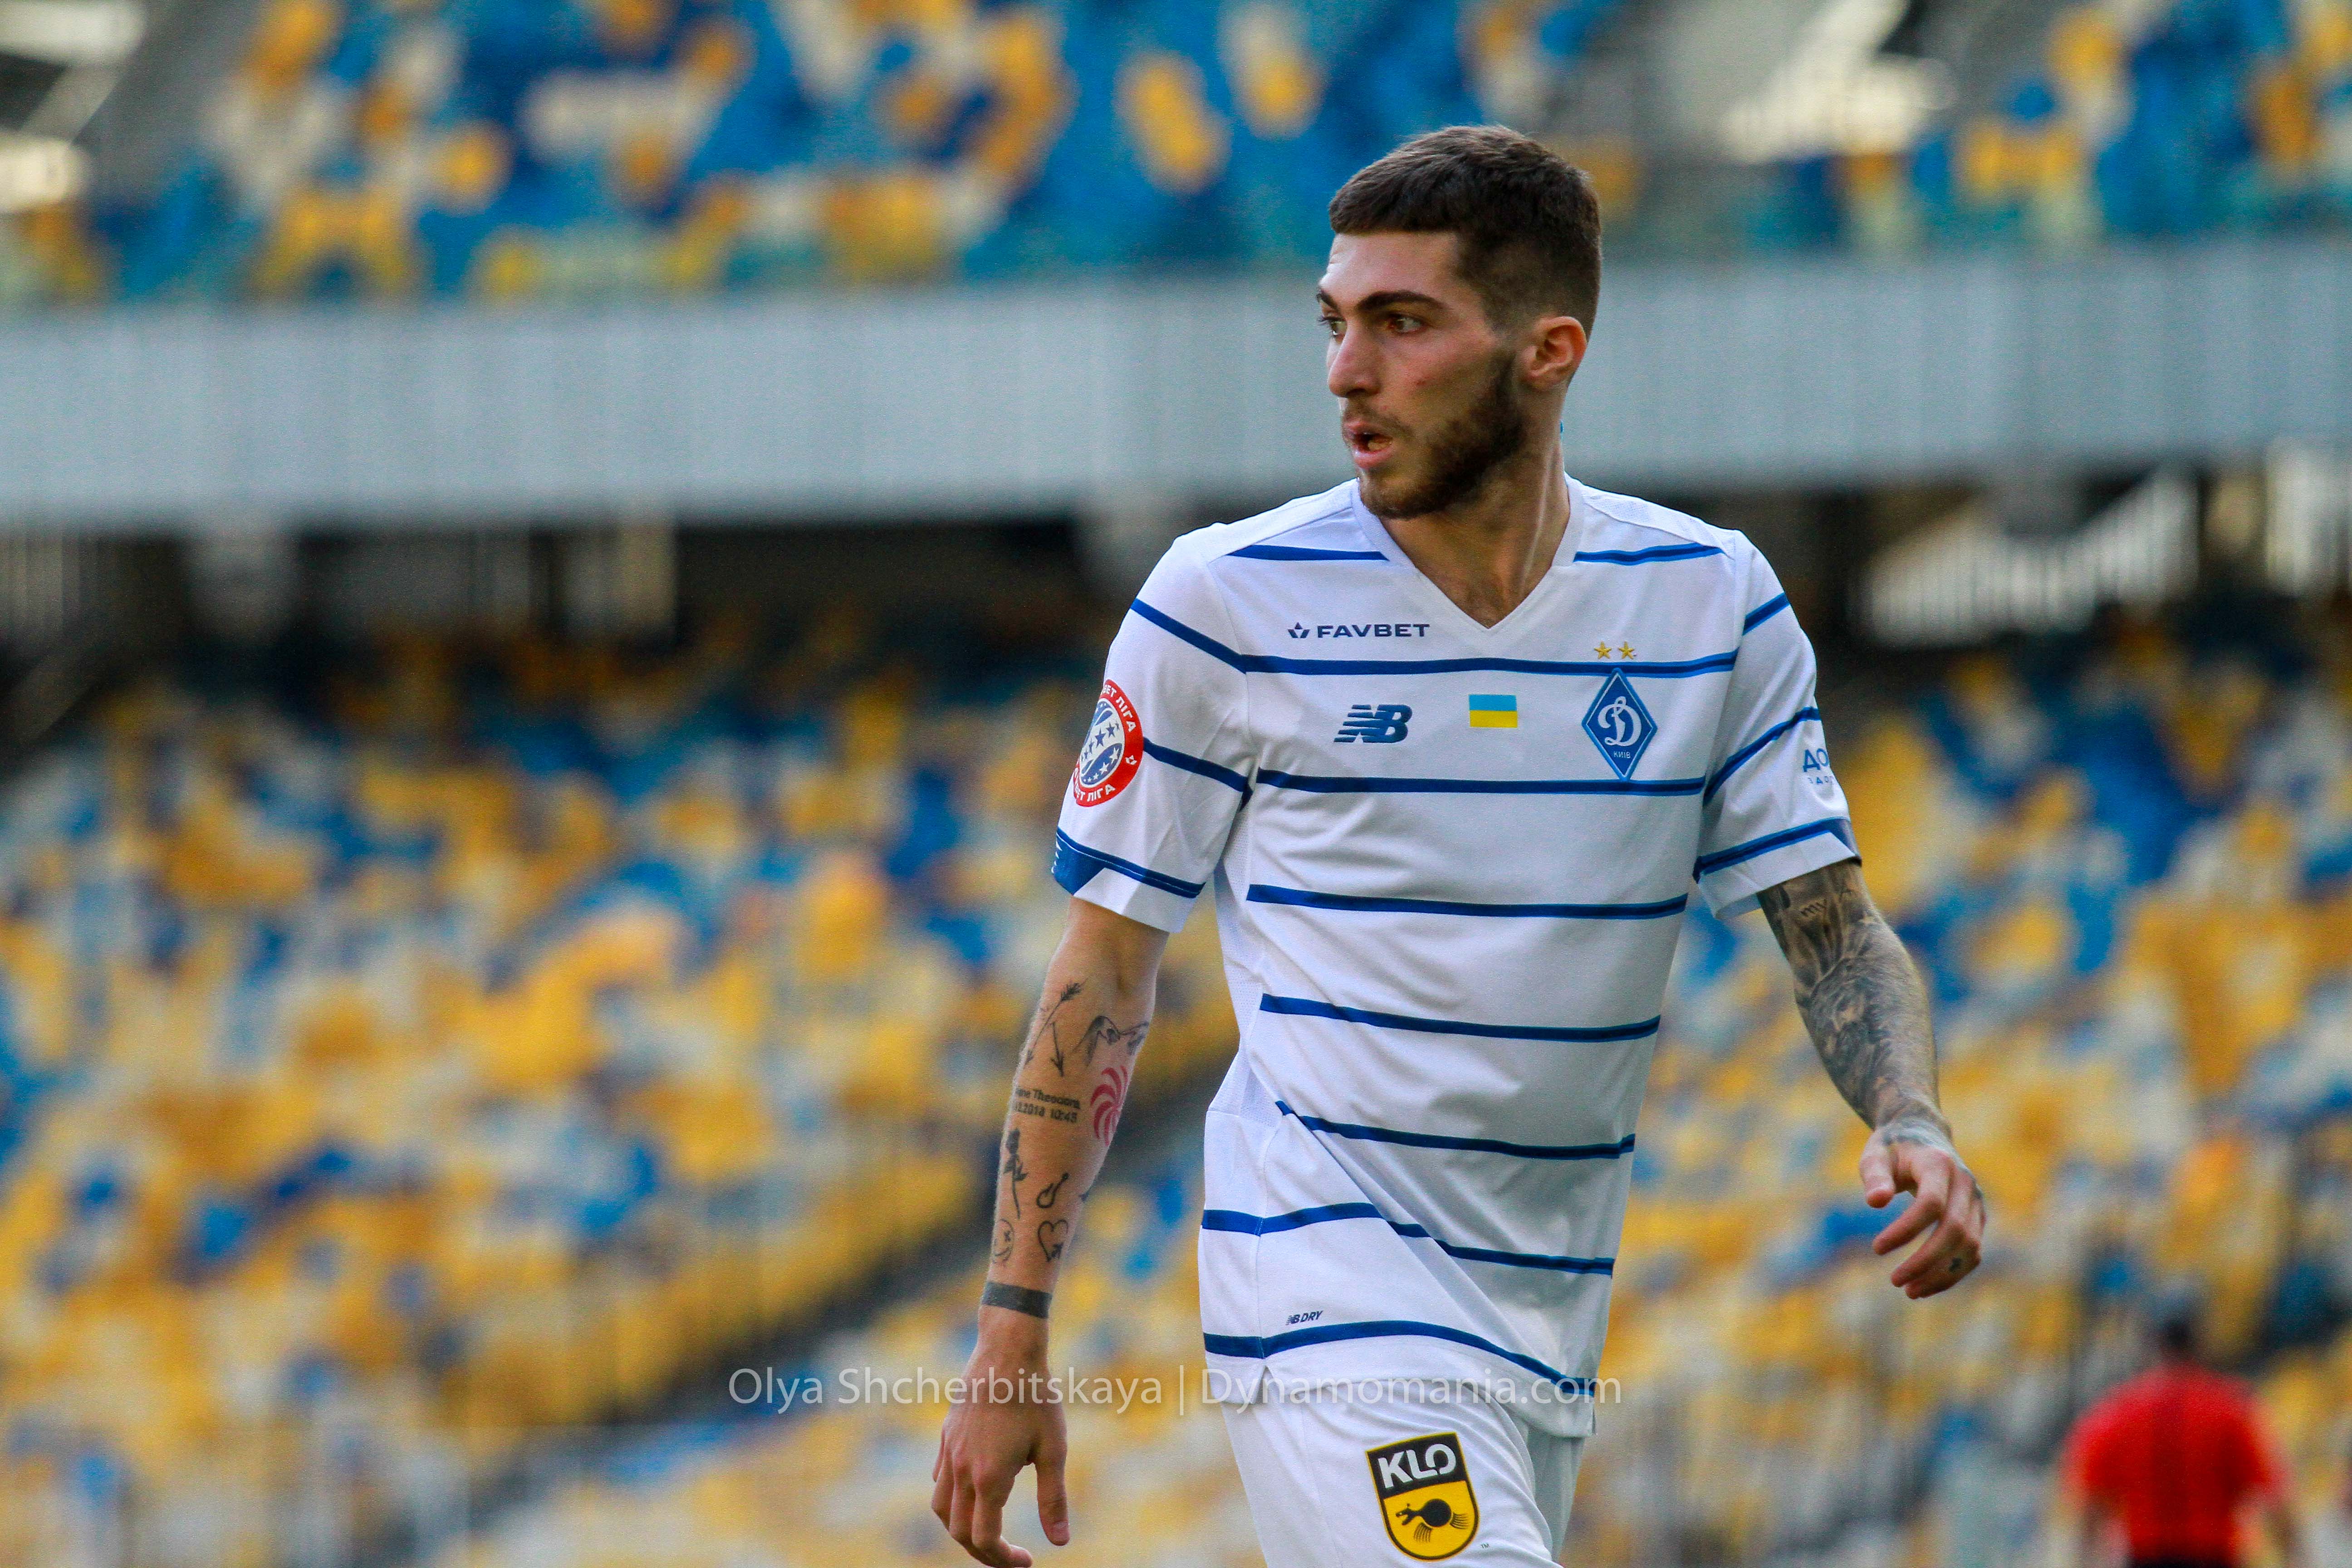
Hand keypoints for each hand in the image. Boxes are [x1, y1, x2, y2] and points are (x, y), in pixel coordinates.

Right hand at [932, 1327, 1068, 1566]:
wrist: (1007, 1350)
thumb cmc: (1036, 1398)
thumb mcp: (1053, 1449)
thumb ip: (1053, 1498)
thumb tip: (1060, 1542)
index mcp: (990, 1478)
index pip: (985, 1538)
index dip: (1003, 1560)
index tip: (1026, 1562)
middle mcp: (962, 1469)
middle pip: (959, 1531)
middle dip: (982, 1553)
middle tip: (1008, 1557)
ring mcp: (949, 1452)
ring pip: (941, 1508)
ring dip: (960, 1529)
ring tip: (986, 1533)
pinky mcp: (946, 1435)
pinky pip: (939, 1479)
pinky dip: (951, 1499)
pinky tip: (973, 1494)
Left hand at [1860, 1115, 1984, 1297]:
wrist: (1924, 1134)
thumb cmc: (1893, 1148)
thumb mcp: (1875, 1154)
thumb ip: (1874, 1176)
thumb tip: (1875, 1202)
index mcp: (1938, 1164)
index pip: (1931, 1203)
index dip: (1906, 1229)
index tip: (1876, 1248)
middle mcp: (1965, 1183)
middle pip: (1954, 1230)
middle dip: (1925, 1261)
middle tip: (1895, 1281)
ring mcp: (1976, 1202)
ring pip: (1970, 1246)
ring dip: (1942, 1274)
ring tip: (1909, 1291)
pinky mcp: (1978, 1218)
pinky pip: (1972, 1252)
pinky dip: (1952, 1273)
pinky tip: (1924, 1286)